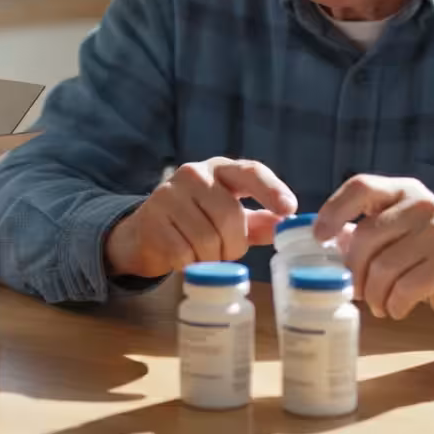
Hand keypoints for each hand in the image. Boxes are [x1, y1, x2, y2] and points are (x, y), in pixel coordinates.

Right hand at [105, 157, 297, 278]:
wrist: (144, 233)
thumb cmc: (196, 222)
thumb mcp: (229, 217)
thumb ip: (258, 221)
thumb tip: (285, 224)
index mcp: (220, 168)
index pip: (251, 172)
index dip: (272, 190)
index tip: (289, 209)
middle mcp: (194, 174)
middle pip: (230, 216)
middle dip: (234, 245)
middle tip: (226, 253)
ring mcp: (169, 194)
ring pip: (208, 239)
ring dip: (212, 258)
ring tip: (204, 255)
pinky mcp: (152, 220)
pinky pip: (185, 254)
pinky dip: (190, 265)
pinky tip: (184, 258)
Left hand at [313, 175, 433, 326]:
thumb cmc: (423, 254)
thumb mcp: (394, 234)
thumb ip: (359, 233)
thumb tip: (317, 243)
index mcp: (401, 190)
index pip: (361, 187)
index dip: (334, 210)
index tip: (318, 238)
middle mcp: (422, 204)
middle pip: (366, 237)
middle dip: (353, 272)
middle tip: (356, 292)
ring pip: (384, 268)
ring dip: (374, 295)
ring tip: (378, 304)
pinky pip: (406, 288)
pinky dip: (394, 305)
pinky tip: (396, 309)